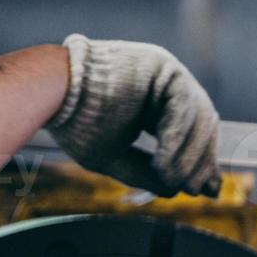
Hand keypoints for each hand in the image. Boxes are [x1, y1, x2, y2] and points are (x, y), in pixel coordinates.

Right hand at [46, 35, 221, 197]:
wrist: (50, 93)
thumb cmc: (75, 124)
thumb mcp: (114, 156)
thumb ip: (145, 171)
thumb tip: (173, 191)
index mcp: (156, 102)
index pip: (192, 134)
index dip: (200, 162)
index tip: (206, 191)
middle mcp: (166, 85)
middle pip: (202, 126)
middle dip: (200, 161)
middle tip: (196, 190)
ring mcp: (167, 72)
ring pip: (198, 117)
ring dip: (189, 155)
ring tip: (174, 181)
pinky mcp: (163, 65)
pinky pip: (184, 106)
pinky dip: (178, 139)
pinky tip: (165, 163)